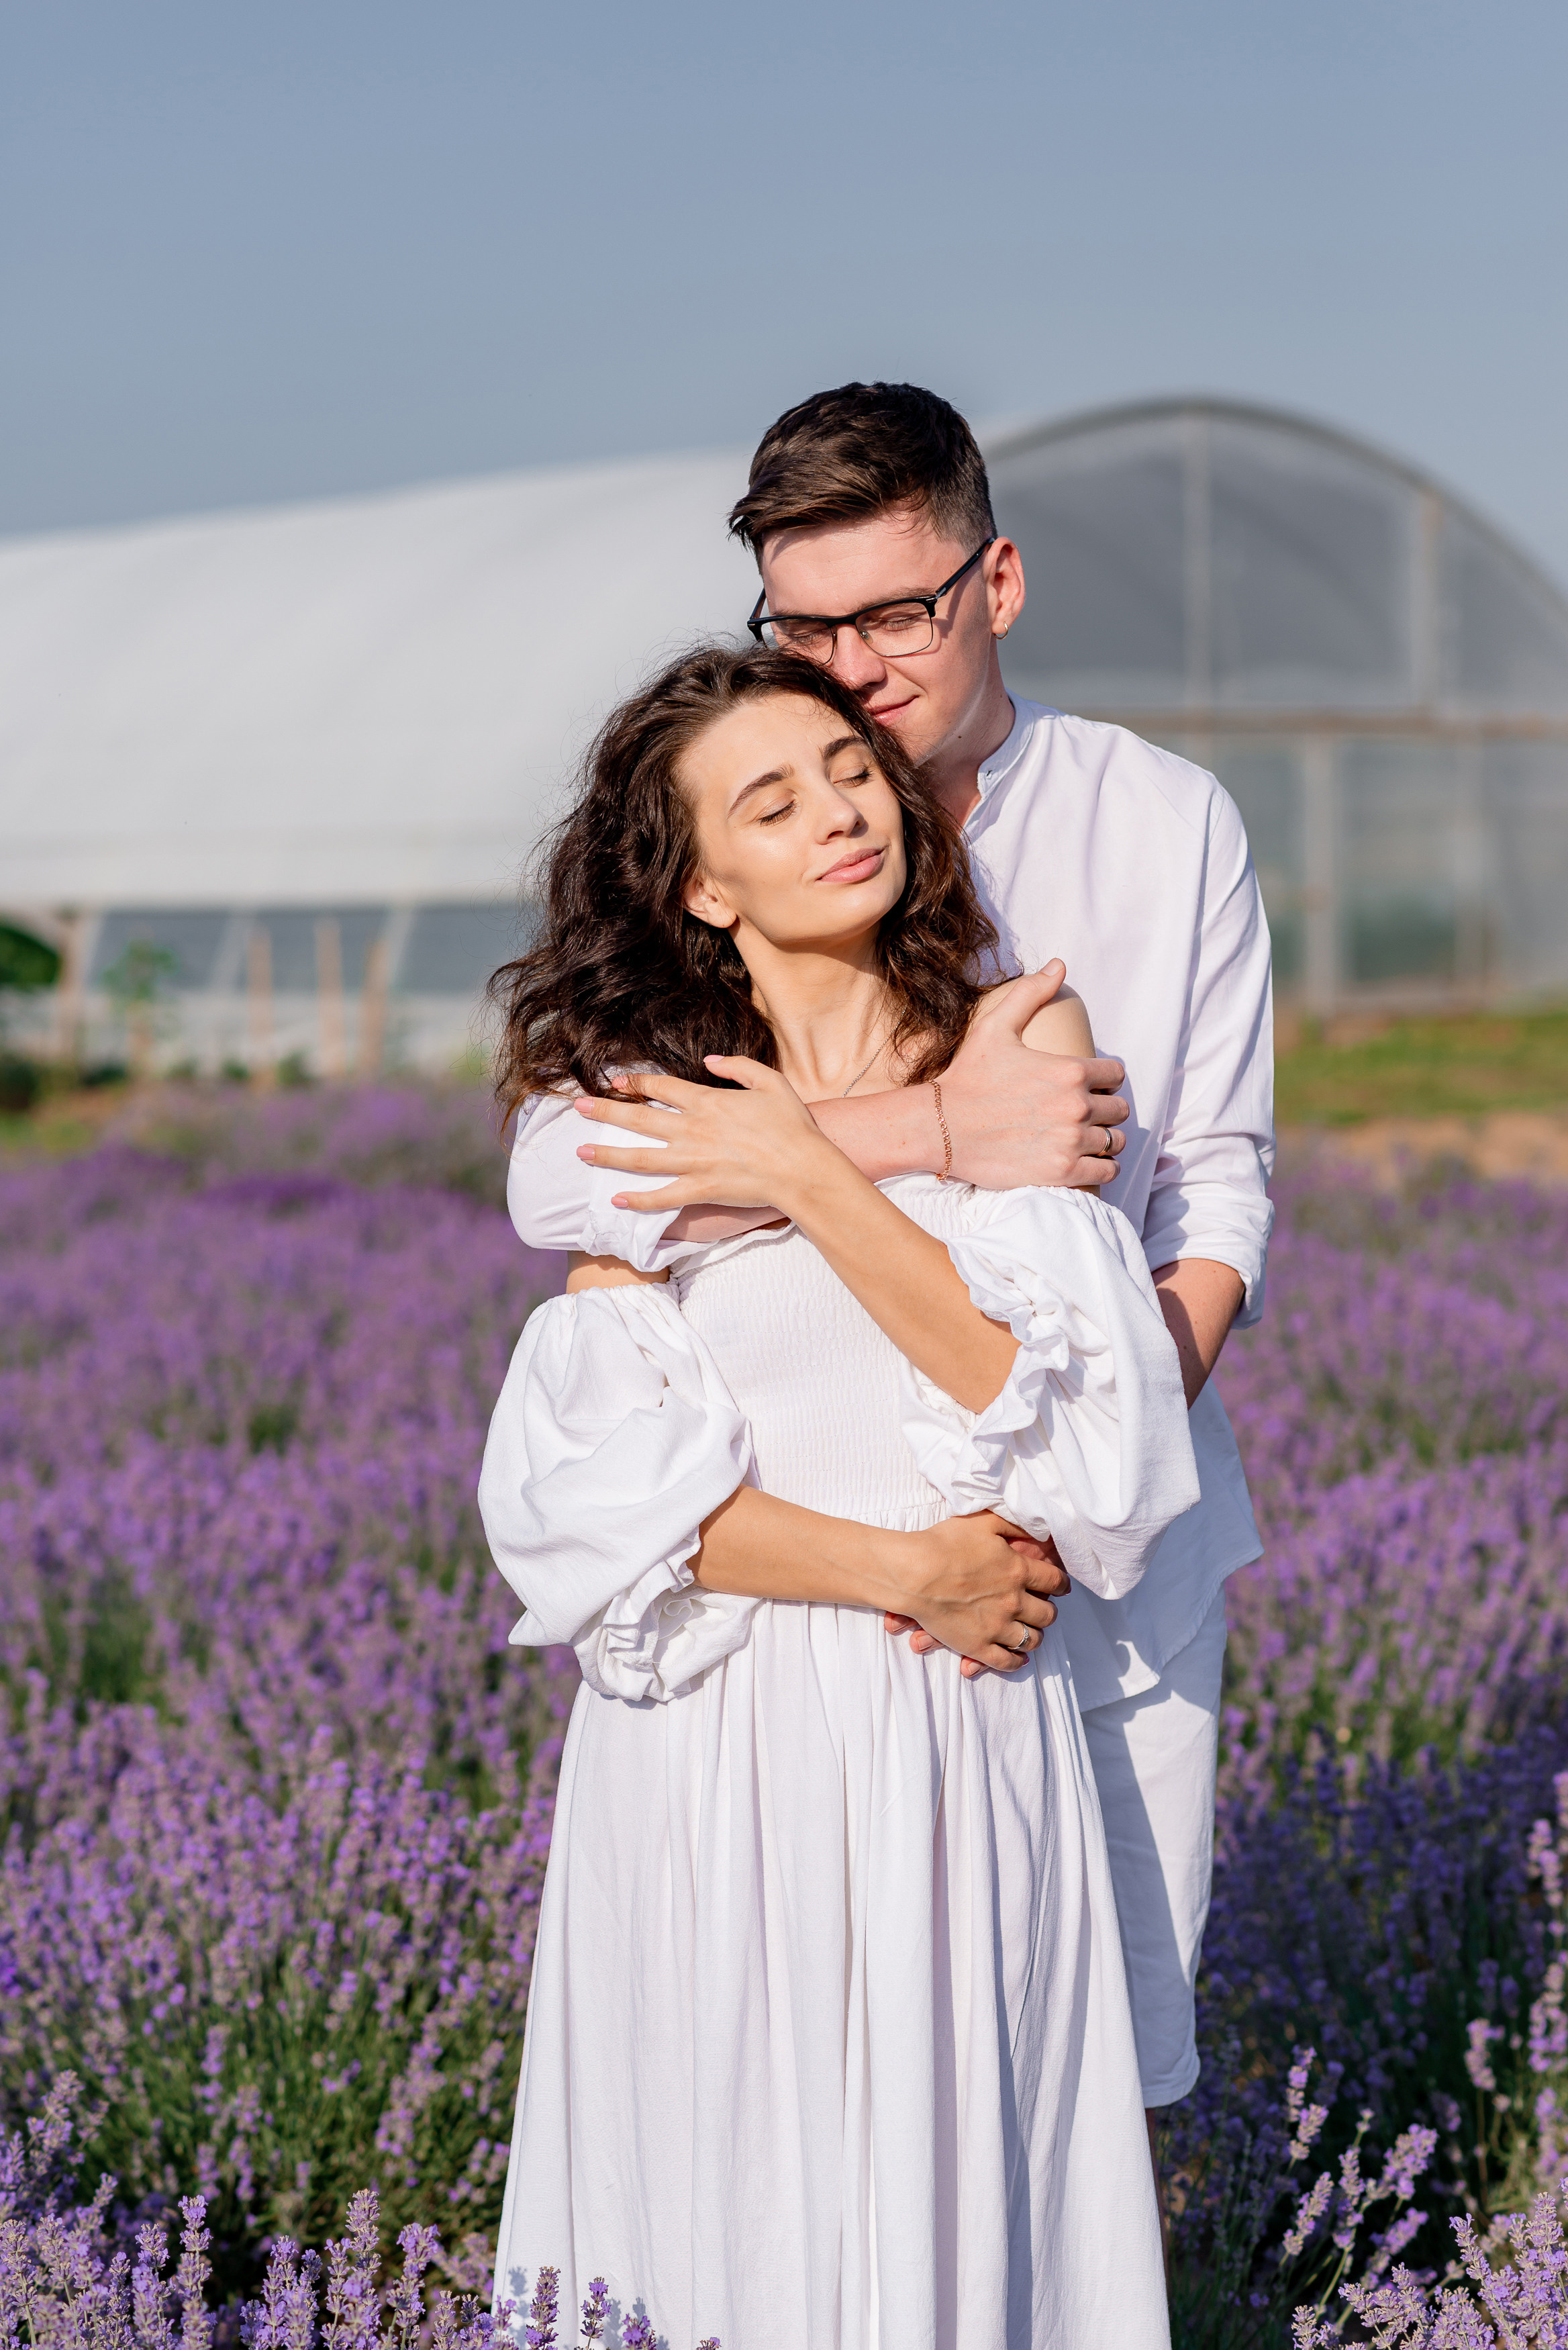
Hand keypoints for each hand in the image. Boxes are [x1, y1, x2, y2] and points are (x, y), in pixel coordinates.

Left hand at [572, 1058, 826, 1215]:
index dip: (635, 1083)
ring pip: (640, 1158)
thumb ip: (738, 1067)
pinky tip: (617, 1200)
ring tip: (581, 1153)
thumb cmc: (793, 1126)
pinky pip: (662, 1196)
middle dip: (605, 1112)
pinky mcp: (701, 1189)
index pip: (661, 1087)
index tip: (615, 1082)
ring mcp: (694, 1161)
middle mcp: (693, 1129)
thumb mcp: (771, 1082)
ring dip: (607, 1155)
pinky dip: (638, 1200)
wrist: (804, 1168)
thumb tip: (710, 1060)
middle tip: (579, 1109)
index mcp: (708, 1101)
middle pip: (639, 1119)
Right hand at [887, 1512, 1069, 1675]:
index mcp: (1018, 1570)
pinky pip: (1006, 1661)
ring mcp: (997, 1627)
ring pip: (1032, 1640)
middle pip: (1047, 1614)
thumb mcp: (983, 1522)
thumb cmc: (944, 1543)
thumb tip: (1035, 1530)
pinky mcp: (978, 1646)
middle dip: (1049, 1612)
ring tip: (1032, 1632)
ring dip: (1036, 1636)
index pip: (1054, 1581)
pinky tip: (1018, 1657)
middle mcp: (1014, 1601)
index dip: (1061, 1584)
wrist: (914, 1572)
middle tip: (1044, 1609)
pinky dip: (1016, 1661)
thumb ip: (1012, 1525)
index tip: (1061, 1587)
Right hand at [943, 962, 1128, 1188]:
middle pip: (1119, 1109)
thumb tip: (1059, 965)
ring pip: (1115, 1142)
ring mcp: (1072, 1142)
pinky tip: (1086, 1163)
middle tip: (1082, 1114)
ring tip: (1083, 1139)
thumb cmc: (966, 1077)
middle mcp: (1077, 1106)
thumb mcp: (995, 1027)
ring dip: (1104, 1140)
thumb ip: (1030, 994)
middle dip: (1105, 1110)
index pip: (1116, 1074)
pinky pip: (1105, 1172)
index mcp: (1071, 1070)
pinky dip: (1101, 1169)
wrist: (939, 1127)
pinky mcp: (1063, 1173)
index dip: (1105, 1079)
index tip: (1090, 1086)